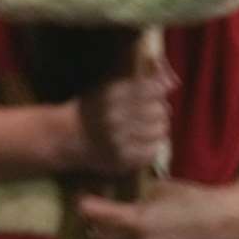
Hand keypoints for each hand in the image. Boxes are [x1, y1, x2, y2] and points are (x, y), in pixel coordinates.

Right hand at [62, 56, 176, 175]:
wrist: (64, 138)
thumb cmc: (91, 107)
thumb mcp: (109, 84)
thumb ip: (142, 78)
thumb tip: (173, 82)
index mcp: (112, 95)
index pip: (153, 89)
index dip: (159, 91)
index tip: (155, 94)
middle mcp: (115, 117)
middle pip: (160, 110)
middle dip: (159, 110)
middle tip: (153, 112)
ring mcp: (118, 140)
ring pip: (159, 130)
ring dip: (158, 127)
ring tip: (149, 127)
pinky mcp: (120, 160)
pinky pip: (152, 151)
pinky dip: (153, 146)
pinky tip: (145, 141)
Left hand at [80, 178, 238, 238]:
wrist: (223, 223)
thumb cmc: (193, 199)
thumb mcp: (161, 188)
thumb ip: (136, 195)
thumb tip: (116, 193)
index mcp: (138, 220)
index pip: (97, 215)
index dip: (85, 205)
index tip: (82, 200)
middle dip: (94, 227)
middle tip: (97, 219)